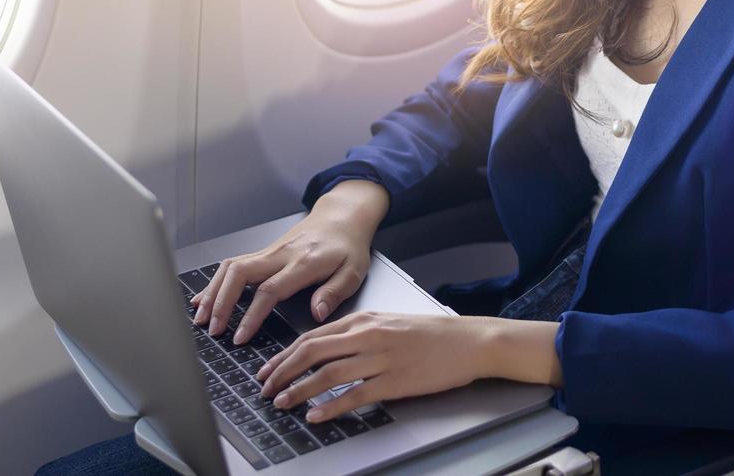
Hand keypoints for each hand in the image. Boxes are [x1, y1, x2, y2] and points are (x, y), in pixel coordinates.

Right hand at [189, 180, 390, 342]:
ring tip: (201, 318)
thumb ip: (335, 292)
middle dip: (221, 302)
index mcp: (304, 263)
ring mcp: (269, 252)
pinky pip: (233, 265)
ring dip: (213, 292)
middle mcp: (281, 255)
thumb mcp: (354, 271)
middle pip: (240, 273)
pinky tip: (203, 299)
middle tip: (213, 330)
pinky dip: (215, 282)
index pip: (270, 290)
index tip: (240, 337)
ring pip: (231, 267)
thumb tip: (317, 313)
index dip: (251, 315)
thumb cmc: (348, 246)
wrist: (342, 217)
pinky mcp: (263, 253)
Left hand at [254, 311, 496, 421]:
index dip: (285, 355)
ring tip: (282, 402)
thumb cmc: (433, 334)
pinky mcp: (395, 381)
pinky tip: (315, 415)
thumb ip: (359, 332)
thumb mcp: (391, 323)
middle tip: (264, 387)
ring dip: (299, 390)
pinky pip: (355, 395)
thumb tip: (327, 350)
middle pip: (312, 352)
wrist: (469, 341)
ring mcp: (381, 358)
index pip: (313, 336)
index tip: (269, 369)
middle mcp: (369, 335)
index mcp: (365, 319)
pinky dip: (330, 406)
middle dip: (282, 371)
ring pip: (328, 374)